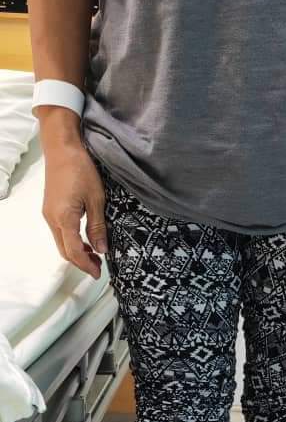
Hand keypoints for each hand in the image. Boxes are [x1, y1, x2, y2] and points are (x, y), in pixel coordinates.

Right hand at [42, 139, 107, 278]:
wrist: (62, 148)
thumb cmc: (80, 169)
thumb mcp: (96, 199)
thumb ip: (97, 227)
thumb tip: (101, 249)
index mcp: (64, 218)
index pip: (74, 252)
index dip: (86, 265)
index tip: (98, 273)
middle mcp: (52, 219)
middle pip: (65, 251)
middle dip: (81, 262)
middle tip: (98, 266)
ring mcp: (49, 214)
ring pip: (61, 243)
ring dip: (76, 252)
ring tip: (94, 253)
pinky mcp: (50, 209)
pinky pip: (60, 232)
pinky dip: (72, 241)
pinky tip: (85, 238)